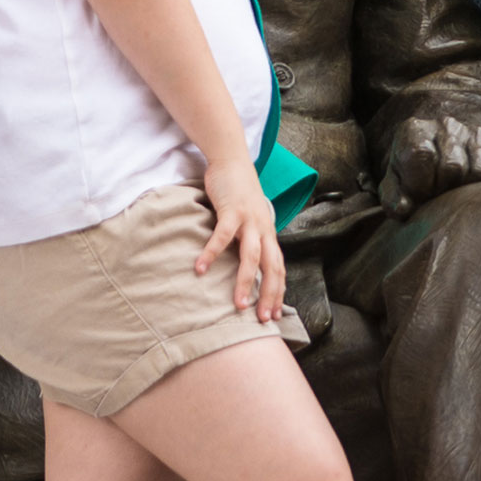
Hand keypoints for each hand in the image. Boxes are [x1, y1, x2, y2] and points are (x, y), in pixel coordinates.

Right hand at [193, 163, 290, 323]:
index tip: (274, 315)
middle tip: (263, 319)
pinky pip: (222, 236)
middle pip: (272, 268)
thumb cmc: (239, 194)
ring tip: (238, 304)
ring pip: (252, 256)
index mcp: (269, 235)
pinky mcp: (232, 210)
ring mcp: (250, 220)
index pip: (279, 269)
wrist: (232, 161)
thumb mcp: (249, 221)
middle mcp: (264, 229)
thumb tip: (247, 267)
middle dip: (269, 295)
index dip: (278, 292)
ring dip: (246, 281)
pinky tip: (201, 269)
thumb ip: (250, 240)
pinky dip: (212, 253)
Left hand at [394, 112, 480, 199]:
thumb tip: (404, 208)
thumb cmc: (412, 180)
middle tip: (441, 200)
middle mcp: (448, 126)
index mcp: (416, 130)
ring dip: (471, 190)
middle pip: (453, 165)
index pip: (421, 154)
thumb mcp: (394, 187)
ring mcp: (477, 134)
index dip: (420, 184)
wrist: (439, 162)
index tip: (420, 198)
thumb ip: (393, 198)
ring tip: (461, 197)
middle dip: (446, 190)